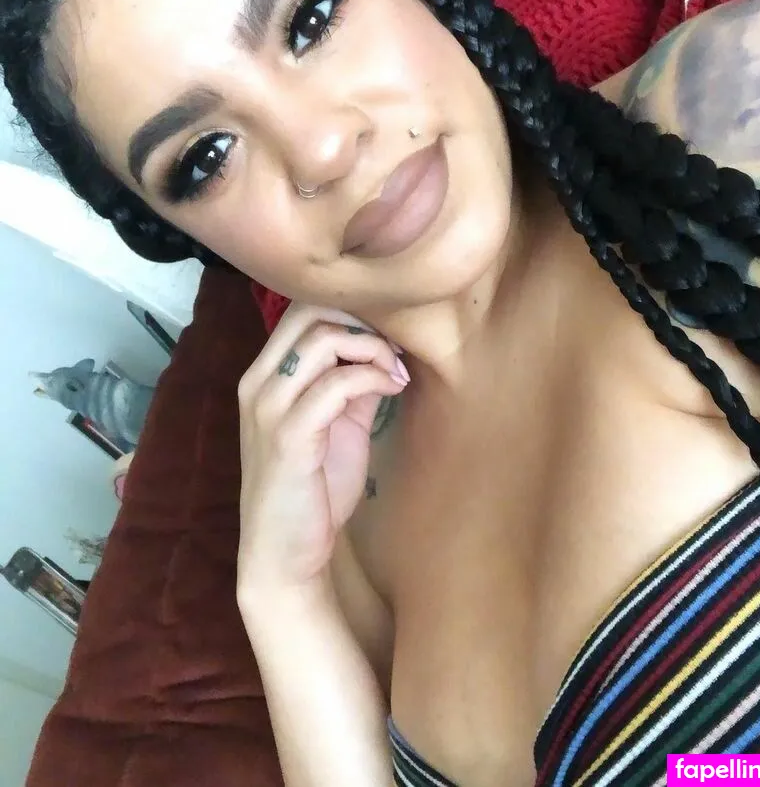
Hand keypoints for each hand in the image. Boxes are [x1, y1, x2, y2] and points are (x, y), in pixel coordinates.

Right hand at [236, 303, 408, 596]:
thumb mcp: (336, 425)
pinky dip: (373, 377)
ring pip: (324, 339)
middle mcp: (258, 383)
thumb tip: (384, 351)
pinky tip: (392, 389)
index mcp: (264, 376)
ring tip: (396, 373)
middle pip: (310, 313)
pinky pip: (337, 383)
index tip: (386, 338)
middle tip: (394, 351)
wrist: (284, 555)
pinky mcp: (288, 435)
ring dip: (373, 349)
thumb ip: (351, 385)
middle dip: (363, 324)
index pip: (301, 310)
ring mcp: (269, 407)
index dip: (350, 312)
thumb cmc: (311, 489)